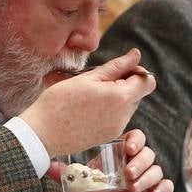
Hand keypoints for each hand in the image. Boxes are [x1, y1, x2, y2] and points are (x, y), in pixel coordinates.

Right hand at [19, 48, 155, 155]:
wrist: (43, 133)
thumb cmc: (61, 101)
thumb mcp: (88, 77)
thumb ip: (117, 66)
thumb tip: (136, 55)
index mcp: (121, 97)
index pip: (147, 81)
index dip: (136, 71)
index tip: (118, 69)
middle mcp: (124, 116)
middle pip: (137, 93)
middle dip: (123, 84)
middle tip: (97, 82)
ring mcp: (117, 129)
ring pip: (127, 106)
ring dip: (115, 97)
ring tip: (89, 97)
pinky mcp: (109, 137)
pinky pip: (117, 118)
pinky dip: (108, 111)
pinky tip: (87, 110)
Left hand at [53, 128, 173, 191]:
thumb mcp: (71, 188)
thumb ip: (64, 175)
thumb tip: (47, 165)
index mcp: (113, 158)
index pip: (131, 138)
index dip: (134, 139)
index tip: (128, 147)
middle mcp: (129, 167)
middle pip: (146, 152)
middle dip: (140, 160)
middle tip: (128, 173)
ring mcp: (141, 182)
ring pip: (156, 169)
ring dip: (148, 176)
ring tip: (133, 188)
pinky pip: (165, 187)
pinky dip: (162, 188)